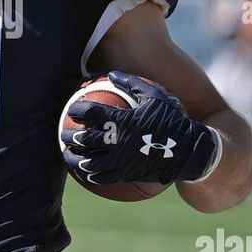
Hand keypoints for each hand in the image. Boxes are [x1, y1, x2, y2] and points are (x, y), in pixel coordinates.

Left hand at [60, 70, 218, 185]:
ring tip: (68, 156)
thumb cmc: (172, 120)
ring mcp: (121, 160)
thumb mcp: (155, 96)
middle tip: (63, 134)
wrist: (188, 150)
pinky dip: (91, 175)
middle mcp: (118, 141)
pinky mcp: (126, 174)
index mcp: (123, 120)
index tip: (72, 109)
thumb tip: (112, 74)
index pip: (92, 113)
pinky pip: (104, 177)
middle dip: (69, 136)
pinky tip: (86, 172)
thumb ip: (132, 83)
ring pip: (89, 162)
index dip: (78, 110)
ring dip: (75, 158)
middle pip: (85, 139)